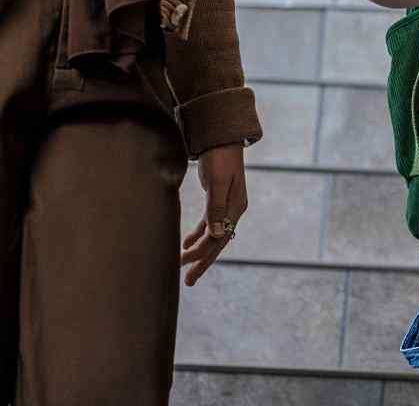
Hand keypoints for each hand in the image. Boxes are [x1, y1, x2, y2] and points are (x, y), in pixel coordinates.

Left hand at [179, 143, 247, 285]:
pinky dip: (198, 235)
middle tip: (189, 281)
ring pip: (212, 235)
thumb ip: (216, 208)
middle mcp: (233, 209)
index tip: (182, 262)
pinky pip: (208, 223)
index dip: (201, 252)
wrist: (221, 136)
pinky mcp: (216, 198)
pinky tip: (187, 244)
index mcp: (235, 207)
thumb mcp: (217, 182)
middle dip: (203, 261)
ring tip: (186, 269)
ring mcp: (226, 204)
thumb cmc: (219, 157)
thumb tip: (216, 235)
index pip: (218, 238)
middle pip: (217, 242)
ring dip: (199, 251)